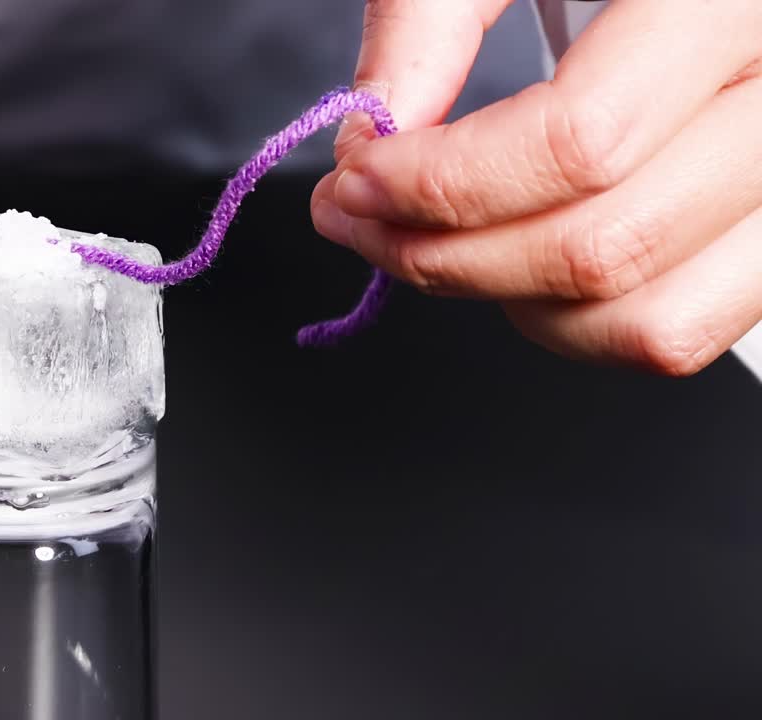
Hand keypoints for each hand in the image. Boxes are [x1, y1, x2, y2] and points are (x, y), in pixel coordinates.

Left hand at [312, 0, 761, 375]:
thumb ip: (433, 15)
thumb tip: (374, 123)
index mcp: (730, 2)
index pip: (578, 143)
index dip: (440, 182)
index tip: (358, 171)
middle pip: (602, 246)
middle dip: (443, 253)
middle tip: (360, 214)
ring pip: (647, 318)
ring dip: (508, 299)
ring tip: (433, 238)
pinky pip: (678, 327)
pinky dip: (572, 318)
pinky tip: (513, 251)